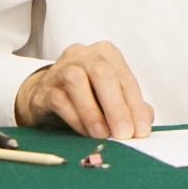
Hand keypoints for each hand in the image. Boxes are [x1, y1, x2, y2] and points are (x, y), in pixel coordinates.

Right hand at [14, 40, 153, 138]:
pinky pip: (59, 100)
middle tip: (124, 133)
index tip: (141, 130)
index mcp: (105, 53)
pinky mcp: (44, 88)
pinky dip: (75, 118)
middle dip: (116, 106)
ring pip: (76, 81)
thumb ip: (130, 107)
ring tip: (103, 134)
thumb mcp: (111, 97)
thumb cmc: (87, 95)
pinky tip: (85, 132)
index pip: (124, 77)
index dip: (135, 105)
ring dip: (92, 111)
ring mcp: (60, 69)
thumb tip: (144, 123)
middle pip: (102, 73)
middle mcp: (82, 55)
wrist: (46, 94)